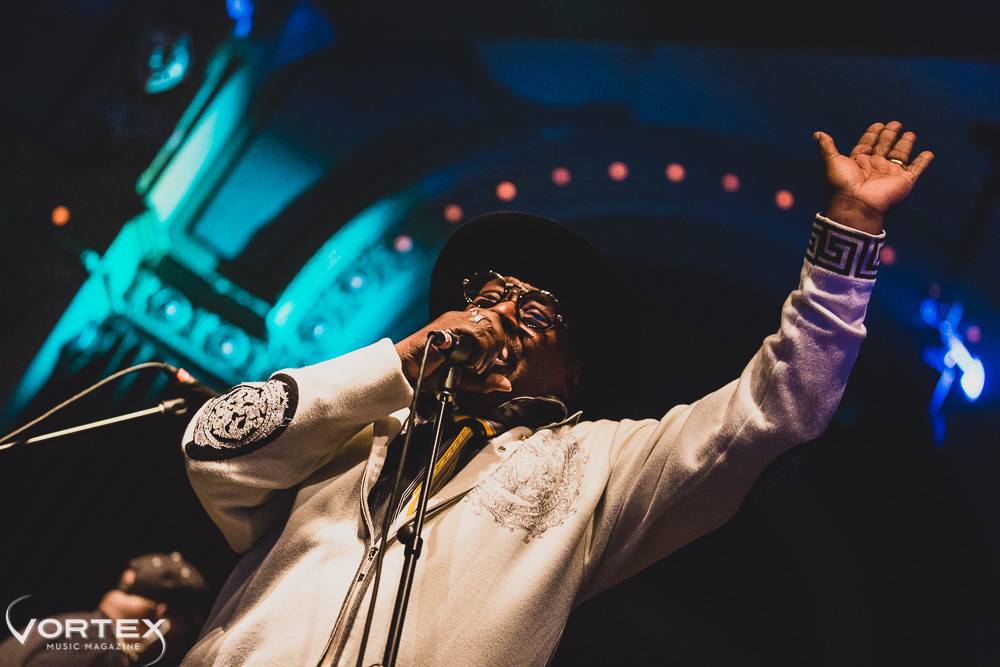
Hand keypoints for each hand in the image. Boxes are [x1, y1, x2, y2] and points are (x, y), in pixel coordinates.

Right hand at [394, 309, 512, 393]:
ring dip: (487, 349)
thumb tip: (506, 384)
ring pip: (487, 324)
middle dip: (497, 343)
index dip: (501, 337)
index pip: (493, 321)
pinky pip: (475, 332)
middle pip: (494, 320)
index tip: (501, 356)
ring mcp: (454, 320)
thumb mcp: (463, 378)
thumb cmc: (428, 372)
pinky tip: (470, 362)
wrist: (406, 371)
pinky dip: (478, 350)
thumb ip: (484, 381)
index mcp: (464, 327)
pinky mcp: (448, 325)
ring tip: (475, 365)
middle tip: (485, 363)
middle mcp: (461, 319)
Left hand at [814, 121, 933, 234]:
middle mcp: (874, 168)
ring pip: (900, 156)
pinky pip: (917, 169)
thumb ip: (826, 147)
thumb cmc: (841, 185)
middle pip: (884, 147)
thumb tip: (817, 133)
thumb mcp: (831, 161)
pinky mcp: (904, 182)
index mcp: (857, 163)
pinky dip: (923, 162)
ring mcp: (890, 175)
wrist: (855, 206)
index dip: (872, 134)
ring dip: (905, 145)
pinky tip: (928, 153)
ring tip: (910, 134)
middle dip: (889, 136)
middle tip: (895, 123)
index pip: (867, 144)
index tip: (878, 125)